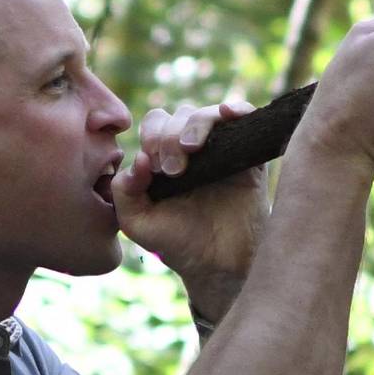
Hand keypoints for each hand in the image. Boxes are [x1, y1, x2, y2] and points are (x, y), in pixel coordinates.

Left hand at [112, 101, 267, 319]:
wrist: (218, 265)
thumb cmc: (177, 244)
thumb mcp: (136, 221)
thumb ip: (124, 190)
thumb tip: (140, 159)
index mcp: (163, 157)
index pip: (155, 123)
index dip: (152, 136)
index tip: (155, 169)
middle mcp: (192, 149)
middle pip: (179, 115)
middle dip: (170, 136)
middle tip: (173, 170)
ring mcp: (221, 150)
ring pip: (207, 114)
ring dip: (196, 124)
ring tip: (192, 149)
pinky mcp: (249, 156)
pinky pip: (245, 119)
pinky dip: (237, 109)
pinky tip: (228, 114)